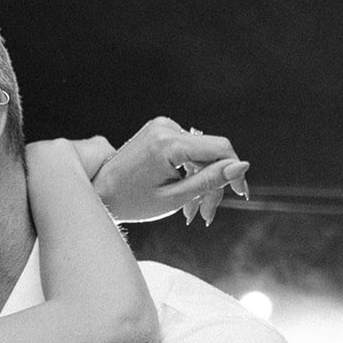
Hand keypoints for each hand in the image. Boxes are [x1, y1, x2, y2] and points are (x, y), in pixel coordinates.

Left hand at [35, 119, 248, 224]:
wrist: (99, 192)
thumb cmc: (133, 201)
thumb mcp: (175, 198)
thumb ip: (210, 181)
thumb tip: (242, 166)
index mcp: (168, 143)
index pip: (220, 147)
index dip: (235, 170)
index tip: (240, 193)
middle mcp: (166, 127)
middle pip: (210, 153)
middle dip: (213, 185)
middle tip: (206, 215)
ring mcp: (161, 126)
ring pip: (200, 154)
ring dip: (201, 182)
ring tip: (192, 213)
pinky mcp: (159, 130)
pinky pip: (186, 151)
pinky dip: (189, 172)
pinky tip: (183, 194)